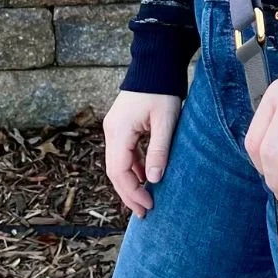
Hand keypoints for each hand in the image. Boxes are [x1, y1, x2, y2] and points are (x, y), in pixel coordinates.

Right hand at [103, 88, 182, 217]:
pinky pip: (123, 154)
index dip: (132, 192)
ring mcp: (114, 129)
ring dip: (130, 183)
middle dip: (129, 193)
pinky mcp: (121, 127)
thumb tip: (153, 180)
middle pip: (114, 171)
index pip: (119, 171)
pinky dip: (133, 169)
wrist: (155, 65)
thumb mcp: (166, 121)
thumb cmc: (163, 90)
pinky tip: (145, 179)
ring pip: (117, 164)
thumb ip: (158, 150)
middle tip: (145, 212)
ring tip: (145, 201)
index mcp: (119, 131)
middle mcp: (111, 131)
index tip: (148, 206)